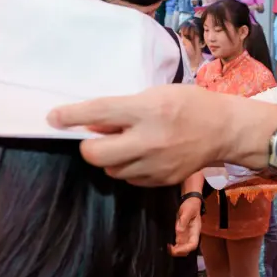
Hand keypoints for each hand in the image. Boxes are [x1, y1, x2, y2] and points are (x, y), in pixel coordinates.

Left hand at [49, 85, 253, 186]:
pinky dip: (128, 168)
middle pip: (96, 155)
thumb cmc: (188, 104)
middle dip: (88, 146)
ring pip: (110, 170)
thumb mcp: (155, 94)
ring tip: (126, 144)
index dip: (71, 116)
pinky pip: (129, 179)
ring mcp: (155, 165)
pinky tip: (141, 154)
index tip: (53, 118)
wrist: (224, 130)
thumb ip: (124, 109)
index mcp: (147, 111)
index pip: (98, 114)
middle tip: (94, 137)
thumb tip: (92, 124)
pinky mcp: (161, 181)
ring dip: (109, 158)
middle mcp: (149, 140)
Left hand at [171, 197, 202, 255]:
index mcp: (196, 230)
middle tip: (169, 249)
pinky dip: (175, 247)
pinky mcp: (182, 234)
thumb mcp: (187, 211)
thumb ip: (183, 221)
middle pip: (188, 249)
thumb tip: (178, 232)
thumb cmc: (190, 205)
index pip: (193, 244)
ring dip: (176, 250)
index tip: (175, 248)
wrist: (190, 201)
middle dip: (179, 252)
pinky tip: (169, 245)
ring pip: (184, 248)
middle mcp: (192, 235)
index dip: (185, 249)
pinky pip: (180, 243)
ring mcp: (187, 235)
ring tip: (168, 248)